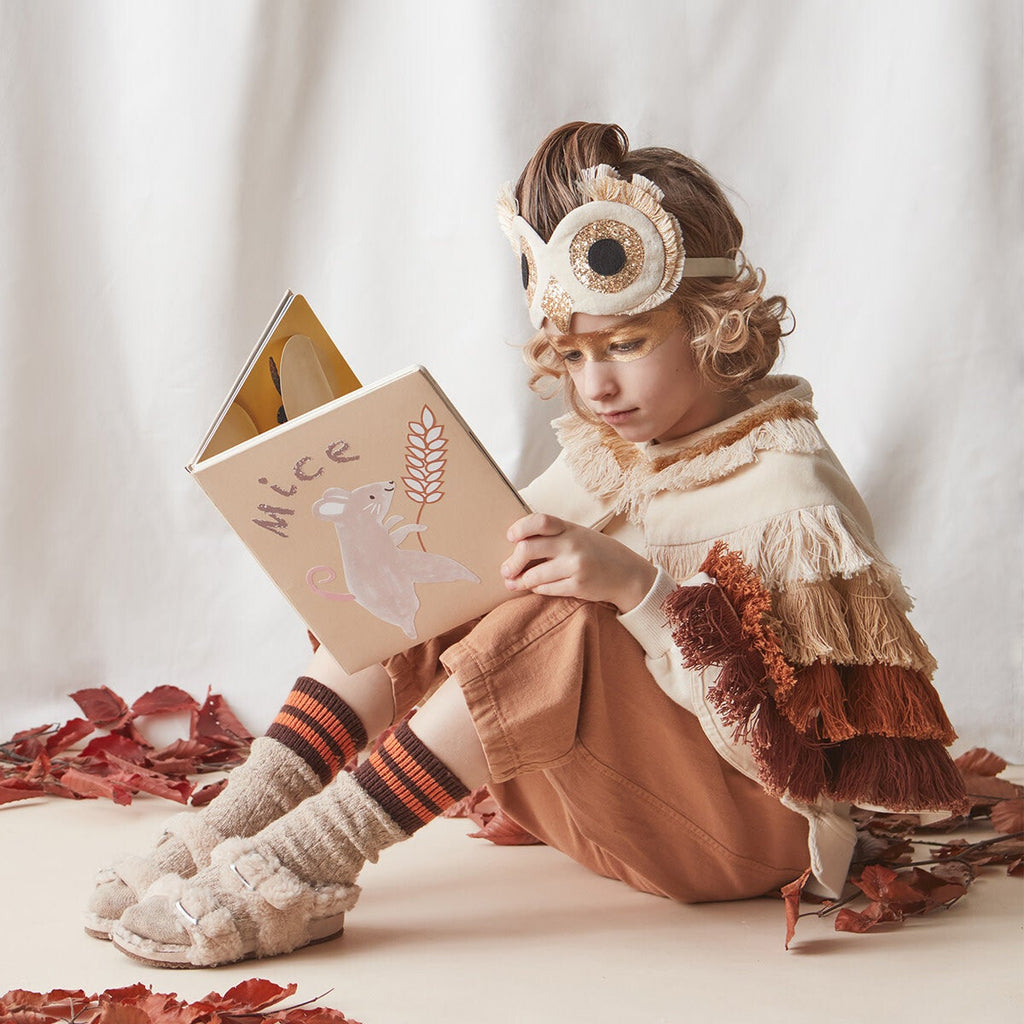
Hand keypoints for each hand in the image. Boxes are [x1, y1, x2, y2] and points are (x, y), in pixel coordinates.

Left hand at [501, 513, 657, 613]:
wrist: (628, 574)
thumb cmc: (597, 552)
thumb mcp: (579, 535)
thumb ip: (554, 536)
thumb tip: (517, 544)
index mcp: (570, 528)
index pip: (540, 521)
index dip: (520, 527)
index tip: (511, 537)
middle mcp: (572, 544)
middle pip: (528, 549)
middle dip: (512, 562)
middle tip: (506, 570)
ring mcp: (575, 566)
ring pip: (534, 574)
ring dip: (519, 581)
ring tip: (513, 583)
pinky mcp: (578, 586)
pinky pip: (546, 589)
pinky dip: (536, 589)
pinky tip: (534, 587)